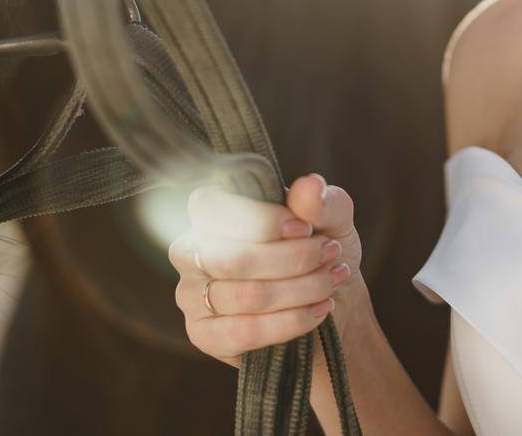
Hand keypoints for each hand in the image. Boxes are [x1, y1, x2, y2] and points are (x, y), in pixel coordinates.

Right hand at [169, 172, 363, 368]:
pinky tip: (319, 309)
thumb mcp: (331, 219)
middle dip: (293, 259)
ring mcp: (191, 296)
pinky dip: (292, 321)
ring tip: (331, 281)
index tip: (305, 228)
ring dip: (301, 289)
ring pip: (247, 296)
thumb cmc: (319, 250)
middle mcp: (190, 251)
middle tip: (330, 254)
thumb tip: (309, 186)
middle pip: (234, 258)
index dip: (261, 220)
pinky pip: (246, 332)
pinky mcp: (204, 336)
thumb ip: (319, 201)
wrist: (332, 303)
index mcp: (209, 212)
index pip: (213, 208)